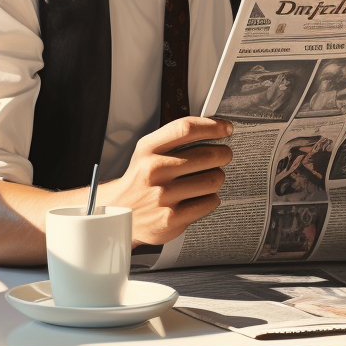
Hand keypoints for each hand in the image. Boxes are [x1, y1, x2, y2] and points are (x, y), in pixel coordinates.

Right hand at [98, 116, 232, 247]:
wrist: (120, 213)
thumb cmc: (141, 180)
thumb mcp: (148, 152)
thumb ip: (175, 138)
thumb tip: (214, 128)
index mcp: (148, 149)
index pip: (186, 129)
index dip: (212, 126)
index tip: (225, 128)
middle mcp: (154, 171)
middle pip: (207, 156)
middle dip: (223, 154)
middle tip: (224, 155)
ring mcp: (163, 196)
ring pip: (213, 180)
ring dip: (217, 177)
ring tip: (209, 178)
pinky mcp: (172, 219)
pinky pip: (209, 202)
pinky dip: (211, 198)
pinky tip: (201, 197)